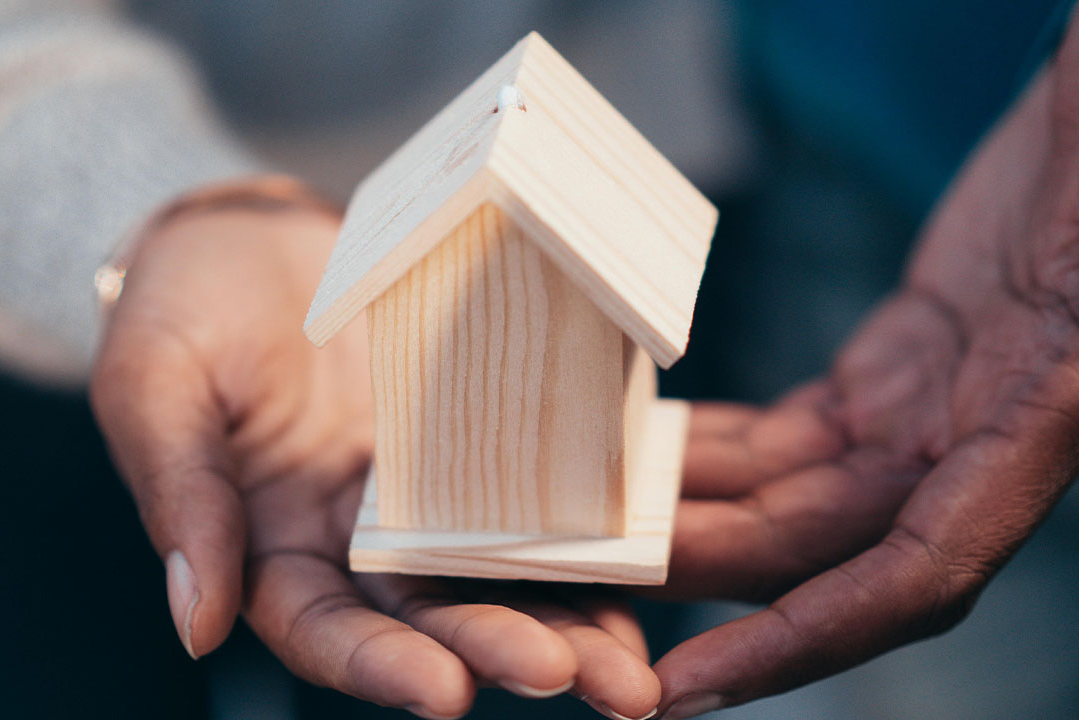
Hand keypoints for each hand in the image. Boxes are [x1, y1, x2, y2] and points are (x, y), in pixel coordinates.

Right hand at [90, 193, 659, 719]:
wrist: (250, 242)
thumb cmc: (182, 307)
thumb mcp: (154, 388)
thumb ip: (179, 498)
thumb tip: (196, 624)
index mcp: (272, 548)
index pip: (326, 631)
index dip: (383, 666)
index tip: (447, 692)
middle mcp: (354, 540)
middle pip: (430, 618)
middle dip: (499, 650)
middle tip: (578, 678)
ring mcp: (419, 495)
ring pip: (492, 574)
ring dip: (562, 622)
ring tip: (629, 667)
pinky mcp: (471, 443)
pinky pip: (527, 497)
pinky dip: (578, 540)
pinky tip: (633, 566)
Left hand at [653, 17, 1078, 719]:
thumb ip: (1062, 339)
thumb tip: (930, 423)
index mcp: (1035, 434)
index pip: (907, 580)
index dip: (801, 641)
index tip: (690, 685)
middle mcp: (968, 449)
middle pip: (810, 544)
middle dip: (692, 570)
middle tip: (576, 574)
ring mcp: (920, 414)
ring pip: (784, 493)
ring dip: (686, 515)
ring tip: (583, 523)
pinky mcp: (885, 375)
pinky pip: (785, 434)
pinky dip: (715, 452)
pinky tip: (646, 454)